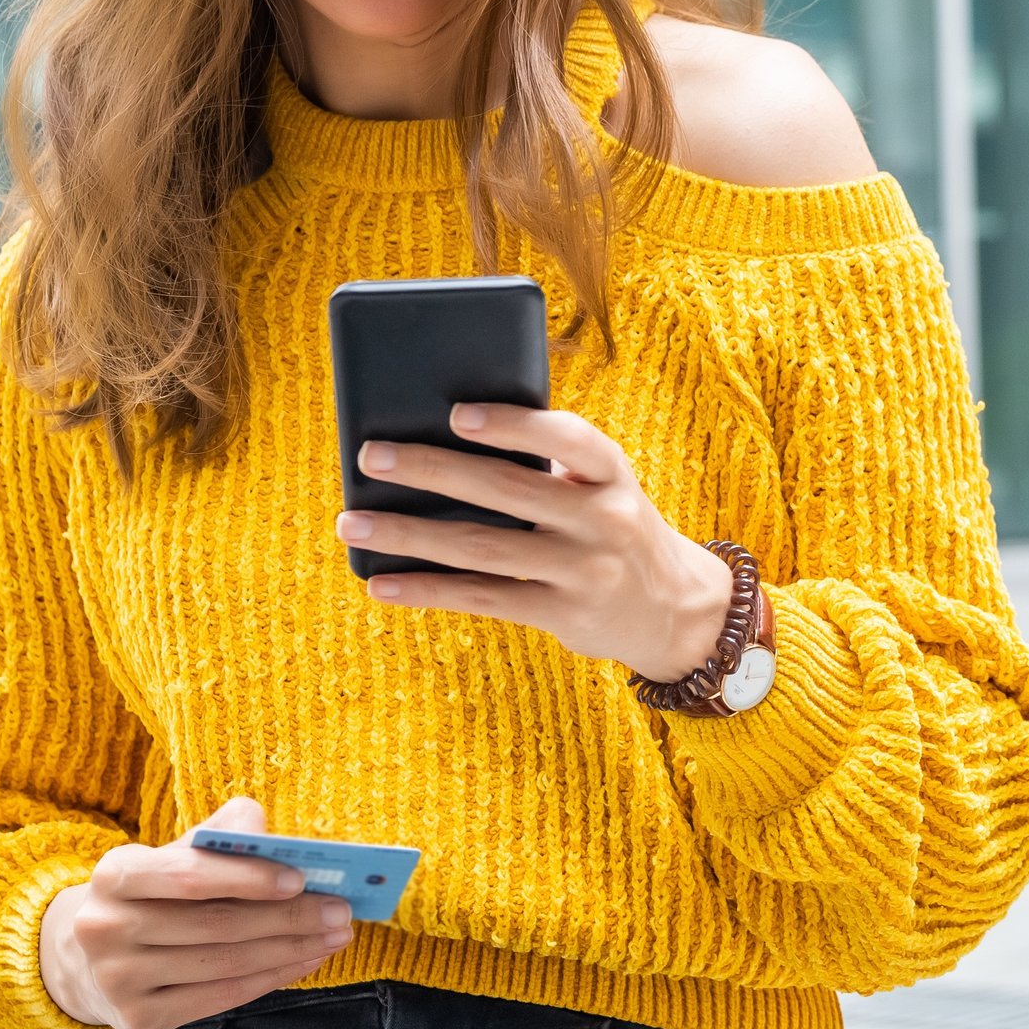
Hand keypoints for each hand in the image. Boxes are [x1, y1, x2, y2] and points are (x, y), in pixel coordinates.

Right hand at [40, 797, 352, 1028]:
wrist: (86, 960)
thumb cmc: (149, 897)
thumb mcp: (168, 857)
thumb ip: (215, 836)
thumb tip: (264, 830)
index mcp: (114, 875)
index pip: (188, 875)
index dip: (246, 877)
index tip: (300, 877)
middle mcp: (106, 928)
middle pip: (216, 924)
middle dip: (289, 918)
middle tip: (340, 911)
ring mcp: (118, 979)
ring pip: (225, 964)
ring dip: (291, 949)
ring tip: (334, 936)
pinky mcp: (138, 1019)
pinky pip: (221, 997)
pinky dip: (271, 978)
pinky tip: (304, 961)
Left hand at [334, 404, 733, 683]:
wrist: (675, 609)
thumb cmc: (613, 528)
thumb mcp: (602, 488)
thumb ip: (548, 464)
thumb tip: (441, 442)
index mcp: (612, 473)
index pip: (569, 438)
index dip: (512, 425)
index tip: (455, 414)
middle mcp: (603, 520)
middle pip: (506, 490)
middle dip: (433, 470)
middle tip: (371, 455)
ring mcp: (583, 571)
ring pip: (483, 547)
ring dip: (411, 533)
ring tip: (353, 521)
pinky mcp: (562, 615)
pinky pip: (483, 597)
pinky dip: (427, 589)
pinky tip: (382, 582)